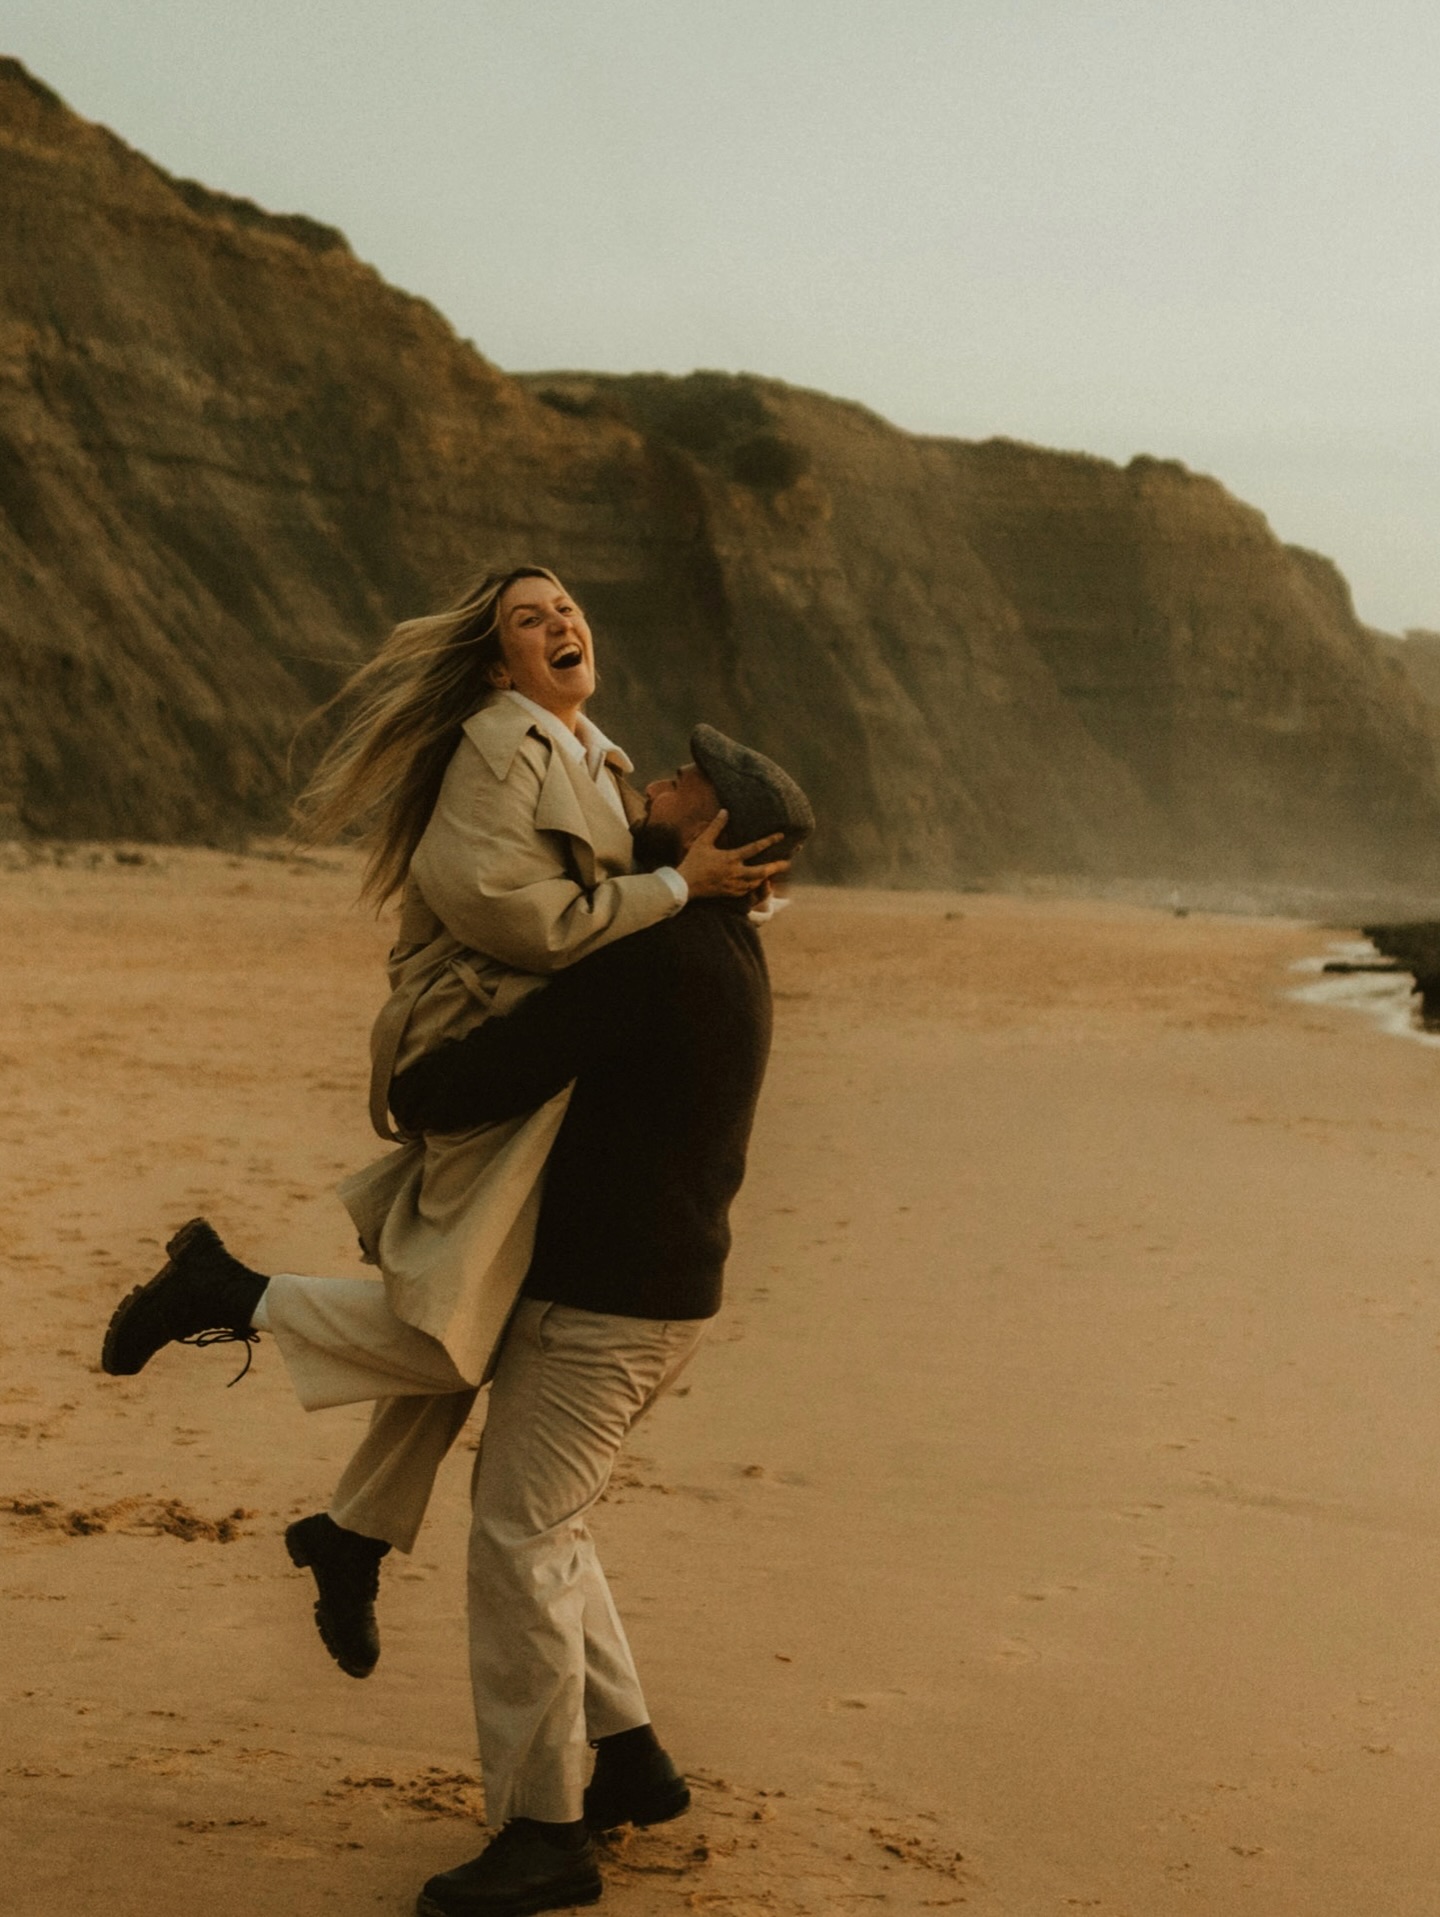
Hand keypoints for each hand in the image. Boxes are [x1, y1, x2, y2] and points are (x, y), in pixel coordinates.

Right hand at [676, 812, 790, 898]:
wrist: (685, 885)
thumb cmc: (693, 862)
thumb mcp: (703, 842)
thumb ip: (716, 826)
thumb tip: (725, 811)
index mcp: (730, 858)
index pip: (754, 848)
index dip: (769, 841)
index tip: (781, 836)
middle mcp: (735, 873)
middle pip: (762, 871)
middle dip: (776, 867)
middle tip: (787, 863)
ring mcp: (734, 885)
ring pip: (756, 882)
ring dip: (766, 877)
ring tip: (773, 871)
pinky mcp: (730, 893)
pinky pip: (748, 891)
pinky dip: (755, 886)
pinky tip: (757, 882)